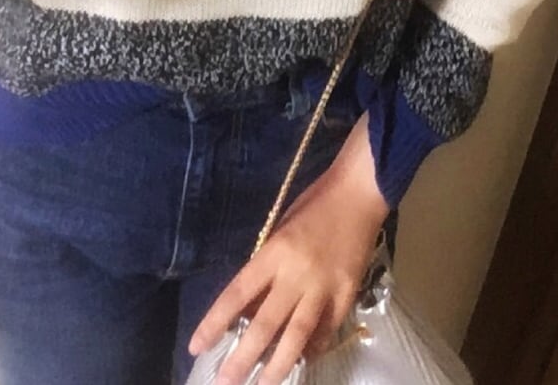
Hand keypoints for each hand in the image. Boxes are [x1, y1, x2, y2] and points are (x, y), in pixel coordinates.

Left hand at [187, 113, 390, 384]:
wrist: (360, 192)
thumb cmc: (315, 204)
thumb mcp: (280, 231)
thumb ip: (267, 268)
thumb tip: (252, 309)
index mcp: (275, 251)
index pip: (237, 294)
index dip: (214, 323)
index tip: (197, 347)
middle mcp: (296, 273)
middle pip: (265, 324)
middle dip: (242, 358)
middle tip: (224, 382)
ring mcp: (324, 286)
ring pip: (297, 335)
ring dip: (277, 366)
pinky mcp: (348, 293)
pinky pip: (328, 329)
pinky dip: (314, 347)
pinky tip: (302, 360)